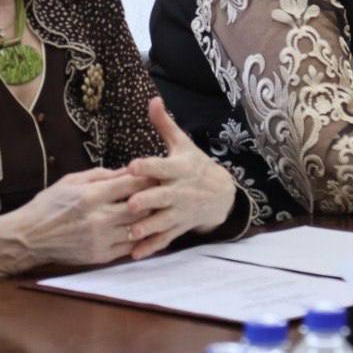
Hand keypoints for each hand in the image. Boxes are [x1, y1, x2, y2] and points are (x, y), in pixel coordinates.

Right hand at [0, 167, 149, 275]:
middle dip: (155, 197)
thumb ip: (102, 175)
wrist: (29, 238)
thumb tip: (128, 169)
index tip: (158, 172)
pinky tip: (145, 228)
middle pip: (141, 207)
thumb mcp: (72, 181)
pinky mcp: (100, 257)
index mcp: (91, 196)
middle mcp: (99, 219)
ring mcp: (101, 240)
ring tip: (159, 208)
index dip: (148, 176)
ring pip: (139, 228)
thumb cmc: (49, 205)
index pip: (130, 183)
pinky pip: (130, 247)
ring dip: (151, 218)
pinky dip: (140, 237)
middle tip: (165, 190)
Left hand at [124, 97, 236, 259]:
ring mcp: (180, 211)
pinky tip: (135, 253)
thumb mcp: (182, 144)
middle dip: (148, 200)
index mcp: (178, 168)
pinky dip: (151, 247)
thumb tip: (152, 99)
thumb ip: (164, 124)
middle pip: (162, 196)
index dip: (148, 166)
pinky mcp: (179, 227)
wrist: (221, 193)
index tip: (132, 166)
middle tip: (131, 204)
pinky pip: (165, 239)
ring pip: (163, 220)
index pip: (161, 166)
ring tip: (131, 232)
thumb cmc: (194, 165)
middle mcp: (179, 190)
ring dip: (148, 227)